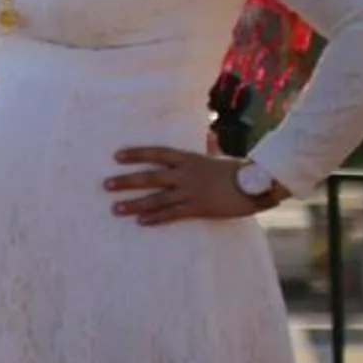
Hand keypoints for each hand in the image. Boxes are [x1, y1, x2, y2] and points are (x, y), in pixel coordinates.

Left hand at [107, 145, 284, 225]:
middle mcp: (185, 174)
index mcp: (188, 158)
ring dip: (134, 204)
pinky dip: (156, 218)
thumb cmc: (235, 171)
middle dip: (126, 181)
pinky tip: (140, 222)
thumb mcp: (214, 157)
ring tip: (115, 208)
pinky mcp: (198, 208)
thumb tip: (202, 141)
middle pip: (150, 177)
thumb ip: (202, 152)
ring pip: (156, 198)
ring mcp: (190, 192)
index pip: (157, 153)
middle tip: (105, 185)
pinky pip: (172, 214)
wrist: (257, 184)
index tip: (116, 156)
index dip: (136, 154)